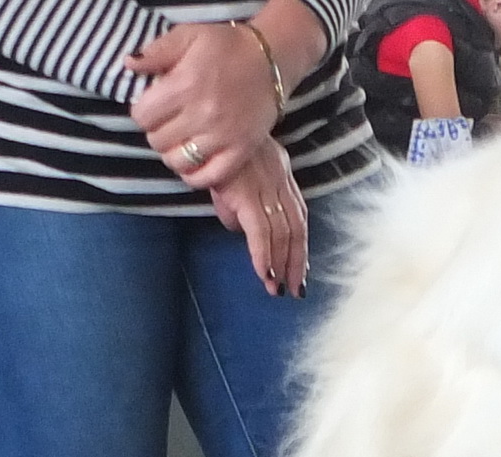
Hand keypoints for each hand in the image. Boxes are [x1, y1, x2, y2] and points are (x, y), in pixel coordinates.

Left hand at [126, 20, 279, 190]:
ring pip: (178, 162)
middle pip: (158, 141)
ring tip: (181, 140)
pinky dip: (195, 175)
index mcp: (186, 84)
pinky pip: (208, 177)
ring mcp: (223, 136)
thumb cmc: (227, 46)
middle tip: (169, 122)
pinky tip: (194, 161)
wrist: (270, 61)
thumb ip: (157, 51)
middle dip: (157, 132)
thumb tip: (130, 65)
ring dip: (174, 154)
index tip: (153, 106)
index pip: (142, 116)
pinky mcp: (240, 151)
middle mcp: (203, 113)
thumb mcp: (189, 36)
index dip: (143, 112)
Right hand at [208, 142, 308, 297]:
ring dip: (282, 264)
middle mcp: (279, 177)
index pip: (298, 213)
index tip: (301, 268)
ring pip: (282, 232)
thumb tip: (238, 228)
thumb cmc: (212, 148)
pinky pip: (261, 231)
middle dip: (297, 261)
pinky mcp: (246, 193)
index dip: (301, 243)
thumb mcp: (235, 171)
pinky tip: (265, 274)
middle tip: (296, 289)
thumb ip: (241, 200)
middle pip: (296, 226)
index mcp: (281, 170)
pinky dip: (265, 256)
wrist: (200, 124)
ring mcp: (264, 185)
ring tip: (278, 289)